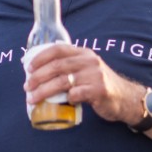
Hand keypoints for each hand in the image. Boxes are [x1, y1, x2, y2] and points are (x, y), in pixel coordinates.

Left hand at [22, 43, 139, 124]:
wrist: (125, 98)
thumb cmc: (99, 85)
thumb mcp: (86, 70)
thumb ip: (68, 67)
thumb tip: (38, 72)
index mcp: (83, 53)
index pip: (58, 49)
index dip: (40, 57)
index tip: (28, 68)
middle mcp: (89, 61)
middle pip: (57, 66)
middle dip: (38, 77)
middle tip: (27, 87)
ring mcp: (95, 75)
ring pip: (62, 81)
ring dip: (44, 91)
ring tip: (33, 98)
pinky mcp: (99, 90)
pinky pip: (76, 94)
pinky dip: (66, 98)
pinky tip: (63, 102)